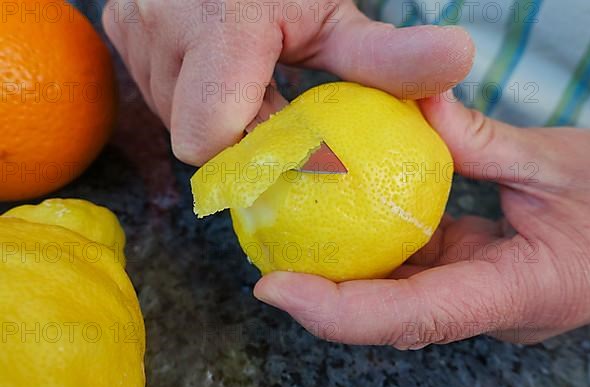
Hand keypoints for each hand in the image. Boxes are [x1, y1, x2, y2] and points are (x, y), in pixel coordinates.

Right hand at [103, 0, 473, 165]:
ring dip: (216, 117)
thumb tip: (458, 60)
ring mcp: (132, 26)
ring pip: (173, 120)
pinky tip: (222, 71)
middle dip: (238, 137)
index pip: (211, 140)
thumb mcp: (337, 15)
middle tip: (274, 106)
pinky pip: (157, 94)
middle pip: (193, 137)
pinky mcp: (119, 30)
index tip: (290, 141)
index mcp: (221, 26)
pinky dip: (192, 96)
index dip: (251, 155)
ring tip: (250, 81)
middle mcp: (160, 24)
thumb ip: (387, 55)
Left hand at [254, 92, 589, 348]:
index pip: (413, 316)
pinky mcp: (468, 274)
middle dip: (324, 297)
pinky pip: (412, 265)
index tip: (276, 289)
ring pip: (396, 293)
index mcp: (514, 294)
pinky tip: (347, 209)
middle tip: (266, 261)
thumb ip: (479, 139)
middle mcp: (484, 307)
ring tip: (291, 237)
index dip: (338, 312)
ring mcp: (474, 294)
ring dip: (344, 271)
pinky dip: (376, 242)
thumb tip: (413, 105)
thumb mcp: (554, 163)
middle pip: (390, 314)